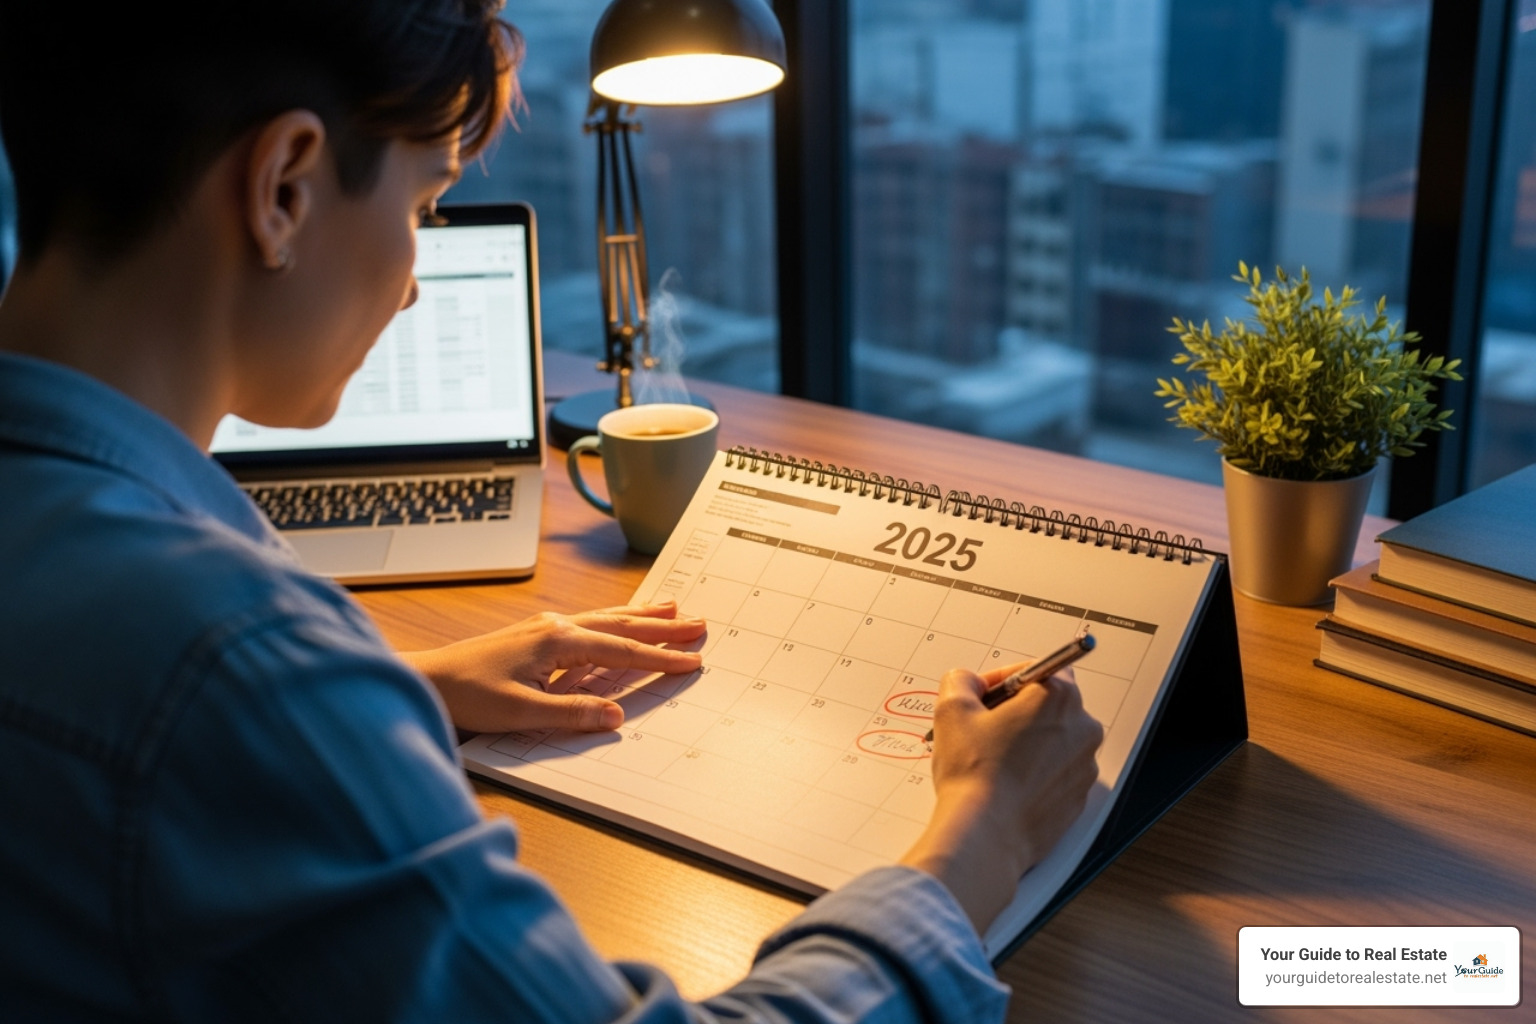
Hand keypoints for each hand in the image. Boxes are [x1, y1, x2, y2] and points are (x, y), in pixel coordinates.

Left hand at [402, 602, 705, 734]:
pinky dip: (614, 618)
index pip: (622, 650)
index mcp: (557, 642)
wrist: (426, 680)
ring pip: (606, 617)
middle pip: (621, 624)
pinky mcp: (536, 634)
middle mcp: (556, 627)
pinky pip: (589, 622)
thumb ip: (571, 713)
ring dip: (642, 614)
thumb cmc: (467, 696)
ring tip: (673, 606)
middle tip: (699, 622)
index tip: (693, 660)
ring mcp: (546, 627)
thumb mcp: (520, 713)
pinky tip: (620, 617)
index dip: (660, 657)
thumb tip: (617, 716)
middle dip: (662, 625)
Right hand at [898, 661, 1102, 932]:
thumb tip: (968, 683)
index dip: (1004, 679)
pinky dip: (1035, 773)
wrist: (986, 834)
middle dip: (1017, 711)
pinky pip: (1056, 774)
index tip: (983, 696)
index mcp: (1058, 699)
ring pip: (1053, 741)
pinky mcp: (1077, 799)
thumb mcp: (952, 709)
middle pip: (1049, 705)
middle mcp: (1082, 730)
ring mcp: (1084, 768)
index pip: (1038, 669)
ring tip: (991, 761)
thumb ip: (961, 681)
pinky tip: (1005, 784)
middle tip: (983, 729)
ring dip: (1027, 743)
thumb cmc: (974, 773)